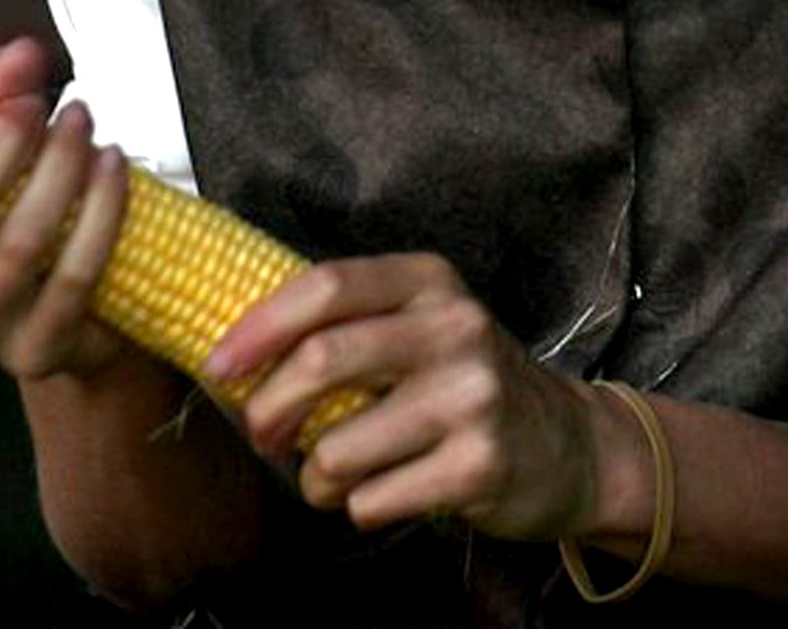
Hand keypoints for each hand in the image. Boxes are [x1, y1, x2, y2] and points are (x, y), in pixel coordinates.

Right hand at [0, 38, 127, 380]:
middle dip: (1, 147)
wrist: (80, 305)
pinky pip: (74, 279)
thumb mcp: (0, 146)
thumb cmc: (24, 210)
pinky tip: (113, 166)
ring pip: (18, 246)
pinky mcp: (36, 353)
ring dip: (58, 171)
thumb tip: (18, 54)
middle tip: (41, 104)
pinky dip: (100, 212)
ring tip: (82, 122)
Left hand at [205, 251, 612, 538]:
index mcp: (429, 280)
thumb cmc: (466, 382)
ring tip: (340, 474)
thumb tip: (238, 347)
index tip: (218, 366)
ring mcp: (472, 395)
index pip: (327, 285)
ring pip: (339, 448)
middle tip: (263, 435)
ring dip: (318, 477)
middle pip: (324, 358)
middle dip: (269, 408)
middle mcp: (455, 326)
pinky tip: (391, 491)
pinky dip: (361, 508)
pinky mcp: (480, 465)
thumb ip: (349, 322)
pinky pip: (373, 500)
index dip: (261, 325)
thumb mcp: (422, 326)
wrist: (569, 445)